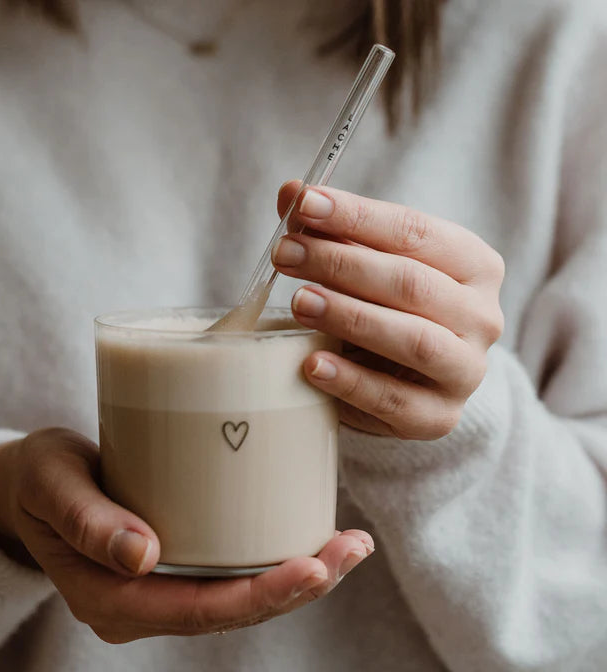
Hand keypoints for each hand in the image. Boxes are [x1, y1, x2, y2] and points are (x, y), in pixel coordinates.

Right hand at [0, 428, 372, 641]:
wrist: (31, 484)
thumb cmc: (40, 480)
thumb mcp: (51, 486)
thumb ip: (86, 521)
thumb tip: (141, 556)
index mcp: (110, 598)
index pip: (197, 611)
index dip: (259, 595)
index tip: (312, 568)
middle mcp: (143, 602)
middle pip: (232, 608)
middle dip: (298, 585)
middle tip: (351, 550)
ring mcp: (162, 585)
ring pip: (240, 593)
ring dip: (298, 573)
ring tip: (350, 545)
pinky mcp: (177, 558)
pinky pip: (231, 568)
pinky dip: (274, 555)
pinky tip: (311, 533)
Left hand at [272, 181, 504, 439]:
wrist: (413, 379)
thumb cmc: (389, 308)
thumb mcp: (367, 265)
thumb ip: (334, 233)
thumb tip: (291, 193)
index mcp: (474, 264)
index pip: (415, 231)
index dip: (357, 216)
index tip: (305, 204)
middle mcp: (482, 316)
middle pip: (412, 283)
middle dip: (342, 265)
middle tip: (286, 254)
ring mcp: (466, 370)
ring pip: (415, 341)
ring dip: (351, 318)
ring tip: (299, 302)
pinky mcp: (439, 416)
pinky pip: (395, 401)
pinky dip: (350, 382)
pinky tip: (311, 364)